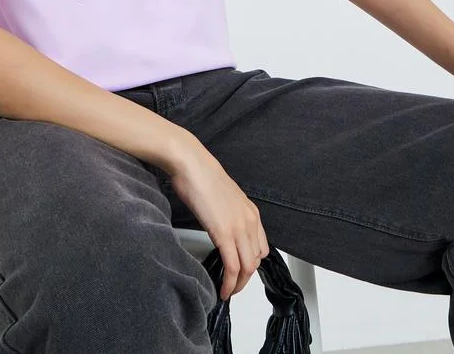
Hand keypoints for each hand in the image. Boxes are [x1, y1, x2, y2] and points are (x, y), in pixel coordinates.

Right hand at [168, 140, 268, 300]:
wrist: (191, 164)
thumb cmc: (201, 176)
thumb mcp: (223, 197)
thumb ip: (228, 214)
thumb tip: (221, 226)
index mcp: (251, 212)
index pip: (261, 248)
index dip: (251, 264)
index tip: (240, 271)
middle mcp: (250, 220)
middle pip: (256, 260)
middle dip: (245, 278)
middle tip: (233, 286)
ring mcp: (239, 227)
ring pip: (247, 267)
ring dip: (238, 284)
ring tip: (227, 290)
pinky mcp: (224, 233)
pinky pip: (233, 267)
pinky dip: (230, 283)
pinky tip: (223, 289)